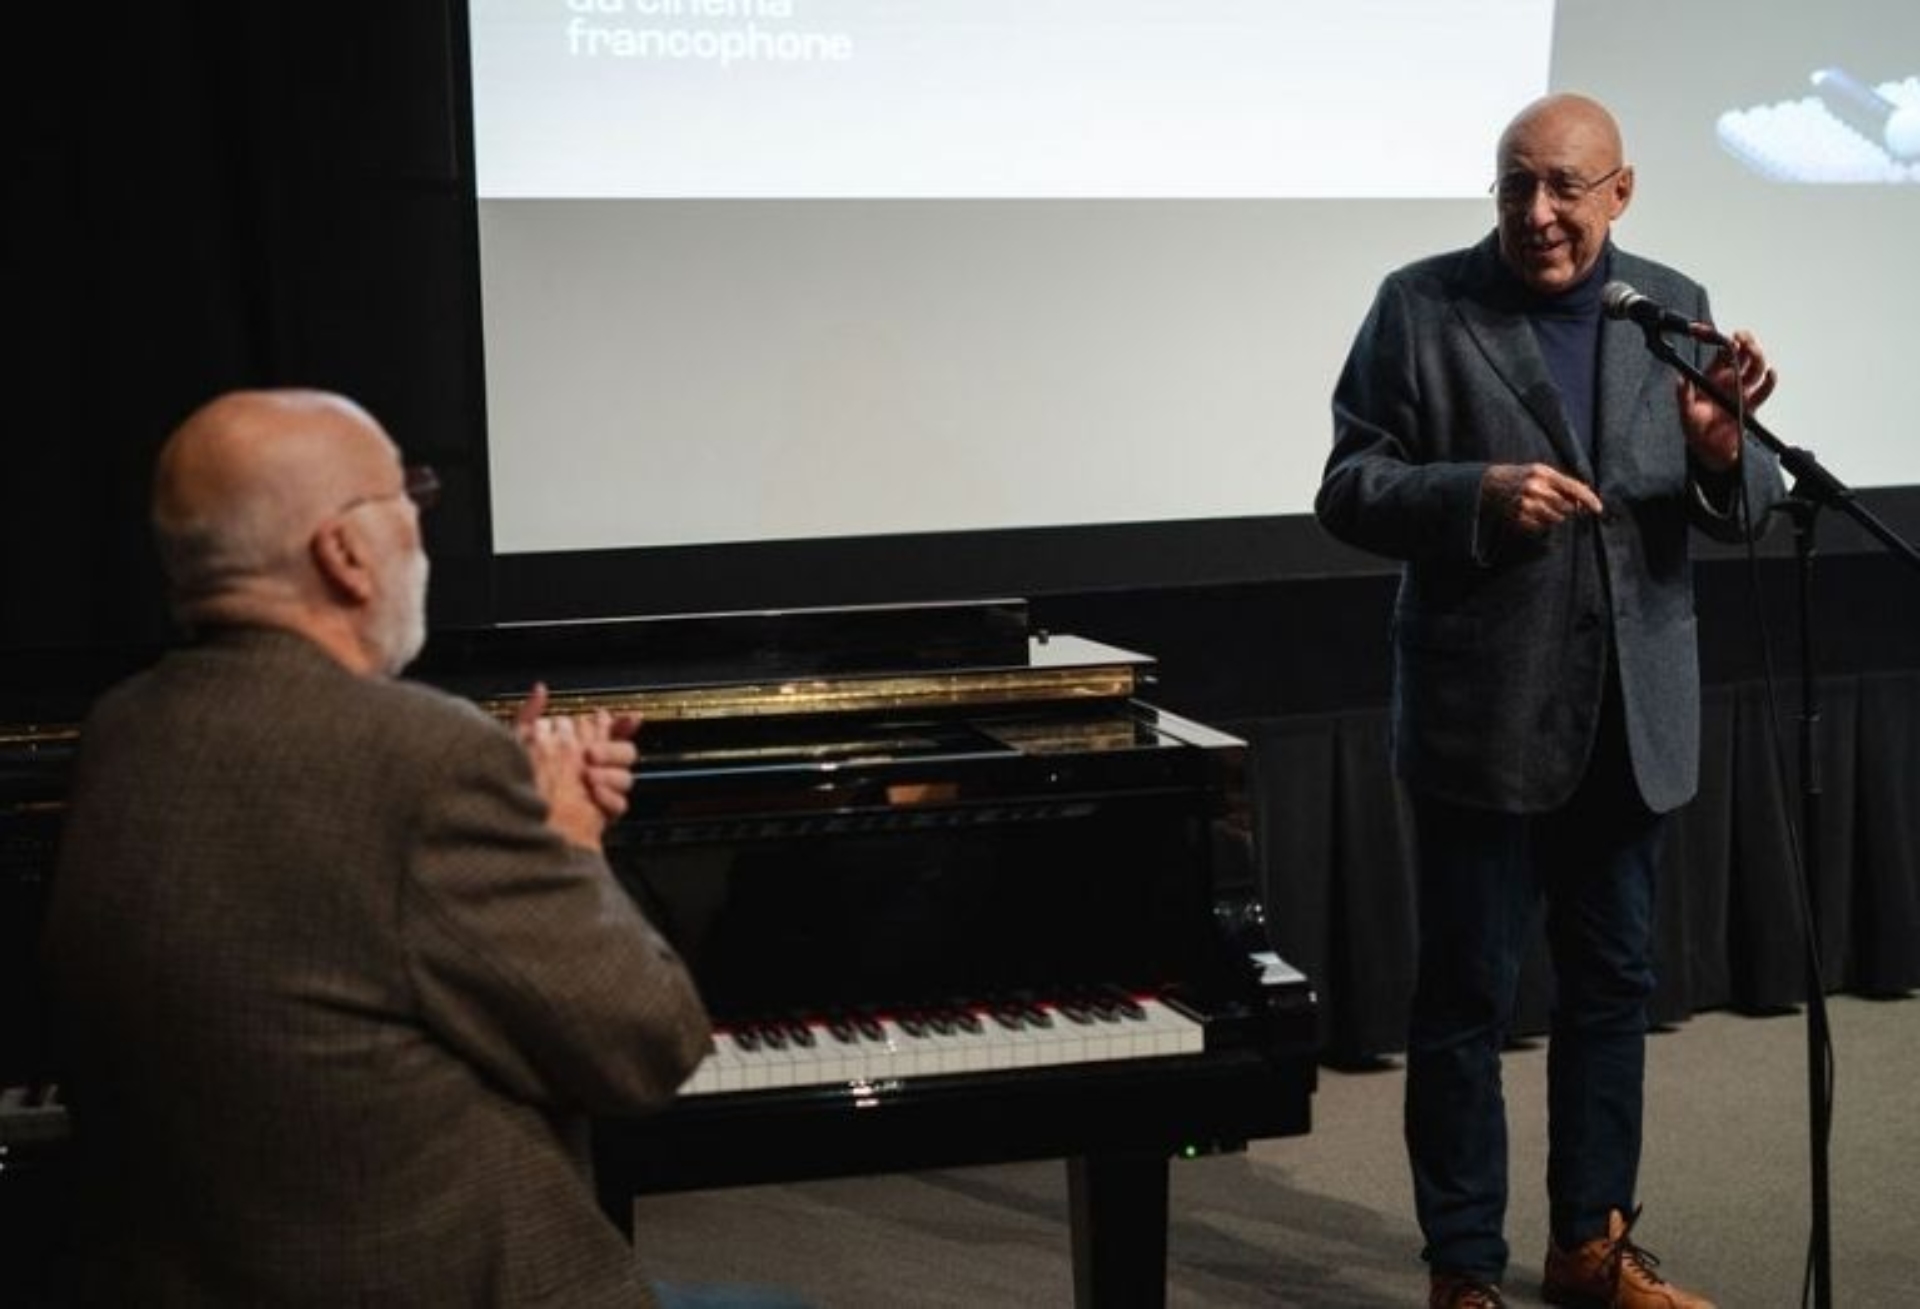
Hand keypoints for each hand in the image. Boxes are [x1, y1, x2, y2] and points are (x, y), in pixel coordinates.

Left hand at [513, 683, 641, 849]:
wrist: (521, 831)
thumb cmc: (515, 787)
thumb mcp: (515, 744)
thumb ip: (530, 716)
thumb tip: (540, 689)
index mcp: (574, 745)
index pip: (606, 727)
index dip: (614, 722)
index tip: (611, 719)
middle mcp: (591, 766)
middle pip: (624, 748)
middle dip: (610, 749)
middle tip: (589, 755)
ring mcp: (600, 790)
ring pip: (626, 774)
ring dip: (610, 773)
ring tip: (588, 777)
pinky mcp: (603, 813)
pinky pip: (621, 802)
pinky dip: (609, 797)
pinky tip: (594, 794)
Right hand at [1481, 463, 1603, 535]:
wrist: (1489, 484)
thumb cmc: (1521, 476)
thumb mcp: (1541, 472)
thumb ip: (1562, 483)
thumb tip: (1585, 499)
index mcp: (1542, 473)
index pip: (1573, 488)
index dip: (1589, 499)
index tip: (1598, 509)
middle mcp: (1534, 489)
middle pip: (1567, 507)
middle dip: (1570, 508)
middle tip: (1564, 505)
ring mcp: (1525, 505)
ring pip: (1556, 518)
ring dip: (1557, 516)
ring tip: (1545, 508)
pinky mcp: (1519, 518)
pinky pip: (1542, 527)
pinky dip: (1543, 523)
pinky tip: (1533, 513)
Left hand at [1679, 329, 1775, 471]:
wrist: (1708, 451)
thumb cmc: (1696, 429)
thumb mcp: (1685, 412)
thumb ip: (1683, 395)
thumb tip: (1681, 378)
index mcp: (1713, 377)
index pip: (1721, 352)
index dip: (1721, 340)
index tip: (1718, 334)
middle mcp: (1730, 380)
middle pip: (1743, 355)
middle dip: (1744, 342)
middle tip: (1740, 336)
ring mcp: (1742, 391)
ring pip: (1755, 367)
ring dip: (1756, 355)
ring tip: (1751, 348)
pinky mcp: (1751, 405)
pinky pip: (1764, 390)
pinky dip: (1769, 381)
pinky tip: (1770, 373)